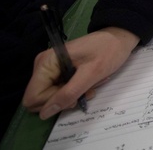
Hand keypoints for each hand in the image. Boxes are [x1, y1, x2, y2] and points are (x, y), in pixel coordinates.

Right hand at [23, 27, 138, 118]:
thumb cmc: (108, 51)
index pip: (33, 97)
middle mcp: (42, 66)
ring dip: (72, 95)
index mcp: (45, 63)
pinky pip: (60, 91)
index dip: (53, 102)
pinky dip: (75, 90)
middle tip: (86, 90)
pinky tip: (88, 82)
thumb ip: (67, 94)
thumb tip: (43, 114)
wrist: (119, 37)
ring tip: (90, 85)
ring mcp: (50, 70)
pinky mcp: (58, 72)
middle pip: (41, 99)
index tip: (75, 94)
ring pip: (52, 97)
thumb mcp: (91, 74)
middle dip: (64, 99)